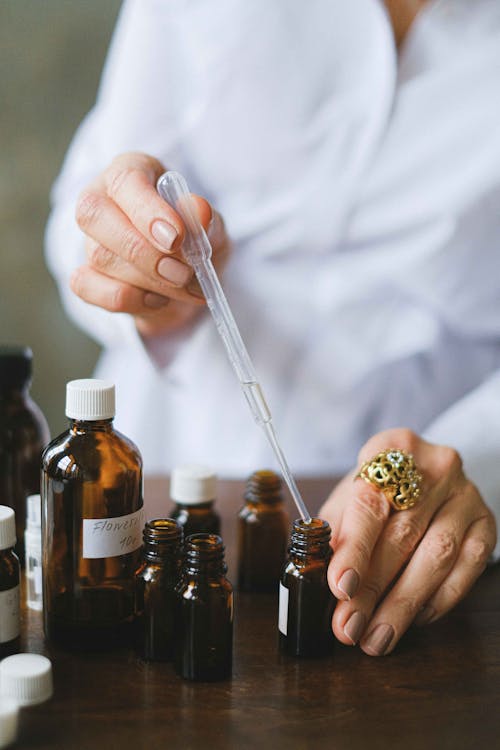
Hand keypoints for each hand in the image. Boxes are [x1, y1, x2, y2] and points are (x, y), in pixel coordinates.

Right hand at [72, 152, 230, 337]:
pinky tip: (158, 300)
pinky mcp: (84, 276)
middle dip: (145, 252)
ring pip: (100, 257)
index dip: (148, 211)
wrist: (189, 279)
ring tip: (186, 288)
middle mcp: (100, 200)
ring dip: (148, 281)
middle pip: (96, 216)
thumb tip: (199, 211)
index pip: (125, 181)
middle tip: (184, 274)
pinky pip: (86, 287)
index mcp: (130, 172)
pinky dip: (127, 299)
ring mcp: (88, 239)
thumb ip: (206, 220)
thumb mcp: (211, 227)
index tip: (177, 238)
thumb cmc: (195, 240)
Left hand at [319, 428, 496, 655]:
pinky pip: (467, 568)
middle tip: (349, 627)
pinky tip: (414, 619)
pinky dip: (438, 600)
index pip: (369, 504)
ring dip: (403, 605)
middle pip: (401, 535)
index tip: (340, 588)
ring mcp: (465, 494)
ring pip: (436, 556)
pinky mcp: (486, 522)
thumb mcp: (349, 497)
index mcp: (390, 448)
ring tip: (376, 638)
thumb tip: (319, 579)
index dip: (355, 550)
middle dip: (372, 589)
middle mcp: (434, 466)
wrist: (427, 473)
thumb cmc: (378, 489)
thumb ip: (336, 531)